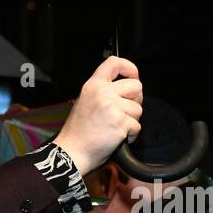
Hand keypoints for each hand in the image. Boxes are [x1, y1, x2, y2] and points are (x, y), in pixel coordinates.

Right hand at [52, 56, 143, 174]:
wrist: (73, 149)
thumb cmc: (80, 130)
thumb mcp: (86, 101)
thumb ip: (104, 91)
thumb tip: (127, 89)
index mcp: (93, 85)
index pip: (114, 63)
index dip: (129, 67)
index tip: (133, 75)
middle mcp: (102, 92)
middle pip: (136, 86)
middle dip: (135, 100)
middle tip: (124, 111)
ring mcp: (112, 106)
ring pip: (138, 109)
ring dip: (132, 120)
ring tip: (115, 126)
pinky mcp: (120, 122)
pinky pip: (137, 126)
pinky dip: (131, 134)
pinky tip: (117, 136)